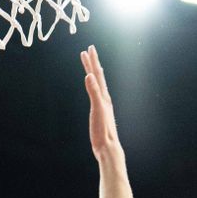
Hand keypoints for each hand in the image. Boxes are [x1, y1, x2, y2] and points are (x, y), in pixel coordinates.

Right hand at [80, 46, 120, 161]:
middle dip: (93, 63)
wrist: (108, 148)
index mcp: (103, 96)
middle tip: (89, 51)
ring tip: (91, 66)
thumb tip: (89, 76)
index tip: (88, 49)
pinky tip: (95, 89)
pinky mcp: (101, 113)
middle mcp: (105, 98)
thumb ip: (94, 92)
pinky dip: (95, 87)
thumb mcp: (97, 110)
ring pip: (99, 85)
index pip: (97, 74)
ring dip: (94, 74)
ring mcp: (103, 105)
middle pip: (98, 76)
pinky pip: (98, 95)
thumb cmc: (102, 131)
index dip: (92, 62)